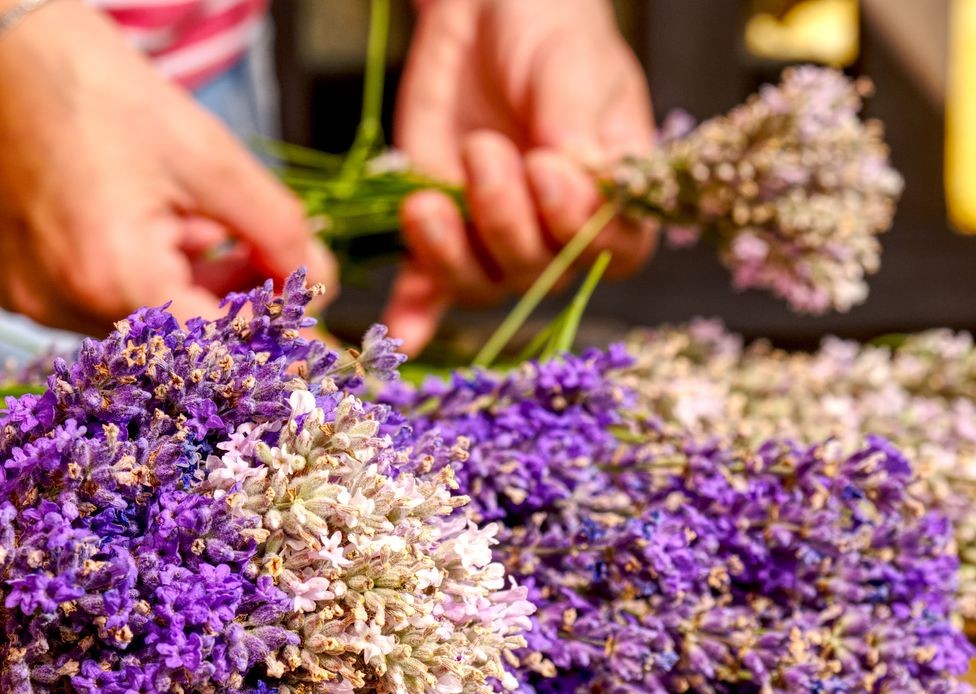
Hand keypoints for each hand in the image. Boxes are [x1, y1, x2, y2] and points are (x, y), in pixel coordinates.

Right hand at [0, 0, 335, 333]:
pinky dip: (137, 280)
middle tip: (260, 254)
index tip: (306, 331)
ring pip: (142, 326)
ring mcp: (32, 302)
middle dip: (229, 303)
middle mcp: (64, 306)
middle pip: (180, 341)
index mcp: (113, 277)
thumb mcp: (210, 157)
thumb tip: (318, 285)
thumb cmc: (99, 89)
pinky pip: (97, 307)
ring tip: (196, 222)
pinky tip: (148, 224)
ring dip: (185, 288)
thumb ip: (279, 231)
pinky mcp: (14, 290)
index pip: (217, 347)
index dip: (268, 339)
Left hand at [387, 0, 655, 354]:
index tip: (547, 169)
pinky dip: (414, 314)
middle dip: (505, 219)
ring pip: (480, 283)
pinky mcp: (439, 235)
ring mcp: (493, 240)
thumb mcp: (571, 64)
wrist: (487, 13)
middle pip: (537, 271)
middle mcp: (556, 235)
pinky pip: (427, 287)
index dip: (580, 227)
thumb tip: (576, 173)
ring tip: (429, 198)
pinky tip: (402, 336)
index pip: (615, 250)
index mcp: (613, 200)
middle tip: (485, 150)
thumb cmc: (551, 37)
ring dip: (451, 251)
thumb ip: (574, 120)